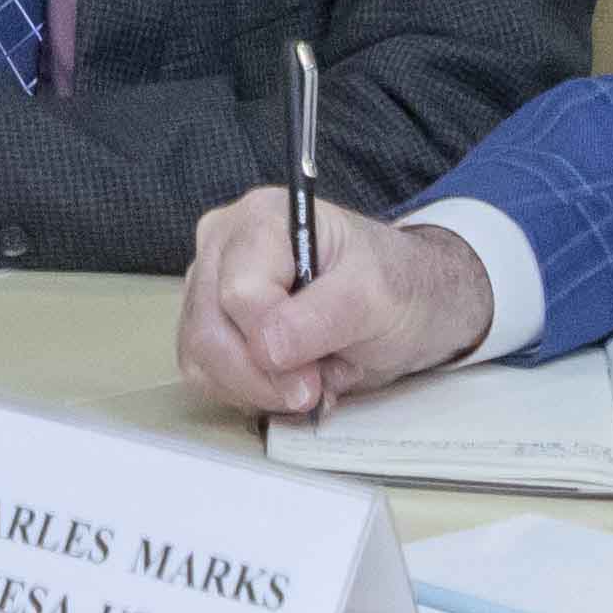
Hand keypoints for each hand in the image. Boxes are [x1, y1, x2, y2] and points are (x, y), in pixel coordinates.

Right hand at [178, 195, 494, 418]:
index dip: (272, 346)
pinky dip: (251, 393)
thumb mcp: (375, 297)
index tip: (315, 377)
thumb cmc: (397, 286)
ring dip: (262, 387)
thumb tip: (266, 349)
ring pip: (201, 359)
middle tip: (319, 384)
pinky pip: (206, 375)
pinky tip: (291, 378)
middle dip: (266, 376)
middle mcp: (224, 246)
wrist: (411, 305)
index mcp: (261, 219)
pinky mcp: (211, 325)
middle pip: (209, 330)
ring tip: (315, 372)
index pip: (238, 293)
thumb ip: (321, 318)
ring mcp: (211, 286)